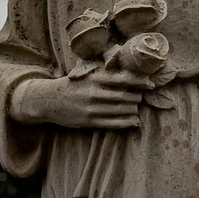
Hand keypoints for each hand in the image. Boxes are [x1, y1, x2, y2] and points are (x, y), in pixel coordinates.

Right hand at [10, 68, 151, 129]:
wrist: (48, 100)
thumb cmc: (71, 85)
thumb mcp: (85, 74)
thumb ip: (104, 74)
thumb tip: (127, 76)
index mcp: (94, 78)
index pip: (123, 79)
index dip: (139, 82)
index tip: (150, 84)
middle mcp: (95, 93)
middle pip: (125, 96)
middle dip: (137, 97)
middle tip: (142, 97)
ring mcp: (92, 108)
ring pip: (121, 110)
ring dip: (133, 110)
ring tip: (137, 108)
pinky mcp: (89, 121)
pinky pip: (113, 123)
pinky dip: (126, 123)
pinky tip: (134, 121)